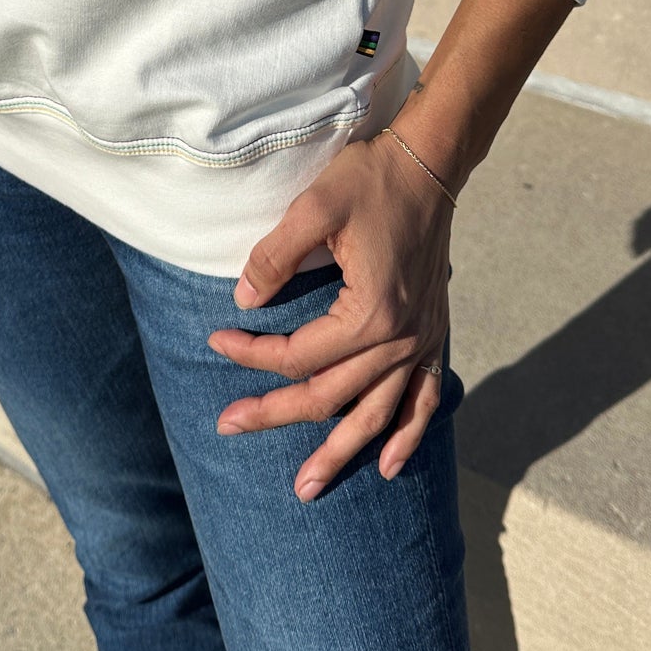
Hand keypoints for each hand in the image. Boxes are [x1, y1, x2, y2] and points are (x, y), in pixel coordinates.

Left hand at [207, 127, 454, 500]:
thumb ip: (274, 257)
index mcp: (370, 314)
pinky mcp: (433, 334)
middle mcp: (400, 339)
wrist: (429, 163)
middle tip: (229, 427)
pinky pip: (424, 399)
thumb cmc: (370, 180)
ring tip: (307, 487)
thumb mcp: (314, 208)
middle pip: (329, 395)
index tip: (216, 339)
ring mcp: (422, 341)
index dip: (251, 355)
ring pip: (377, 416)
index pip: (297, 355)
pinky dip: (409, 436)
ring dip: (341, 453)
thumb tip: (242, 300)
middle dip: (275, 414)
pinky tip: (392, 466)